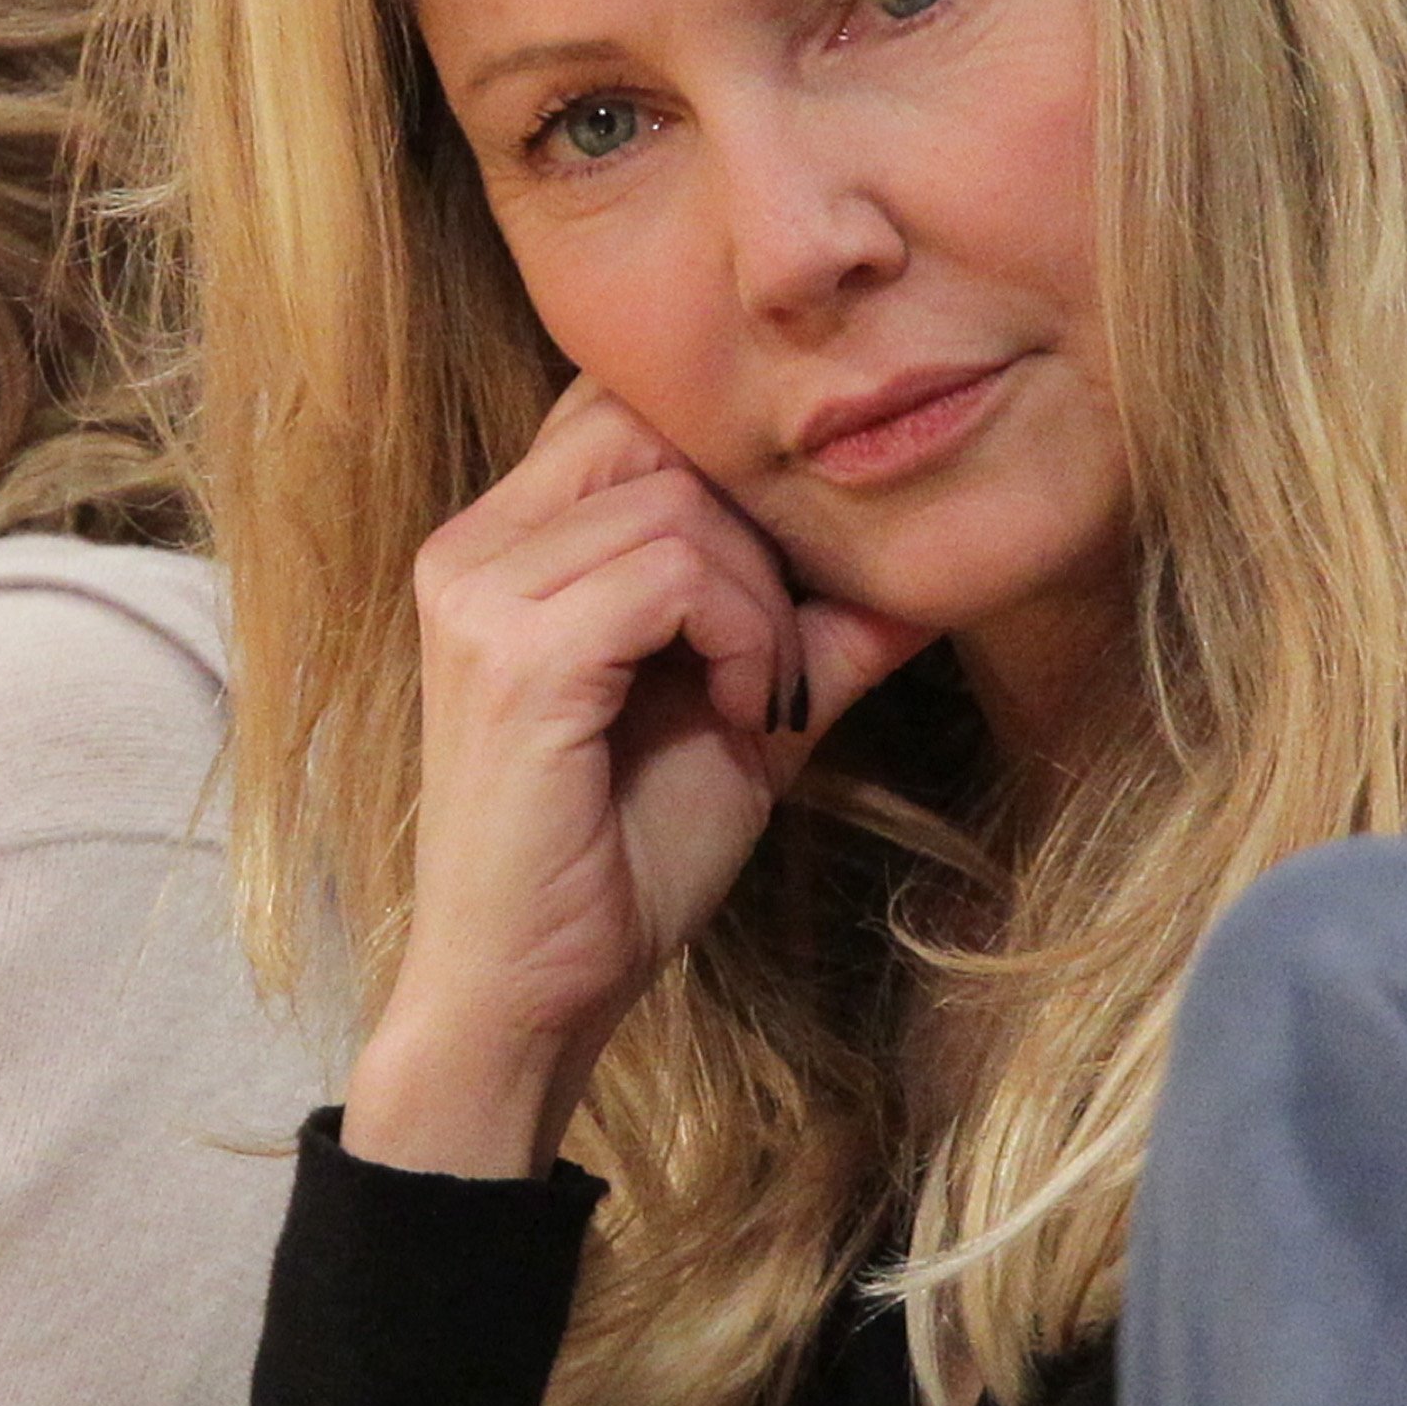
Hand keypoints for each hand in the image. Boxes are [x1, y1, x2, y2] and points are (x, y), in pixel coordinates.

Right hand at [342, 380, 927, 1176]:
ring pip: (680, 506)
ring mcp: (478, 595)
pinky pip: (670, 573)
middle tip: (779, 649)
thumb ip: (818, 624)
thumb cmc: (623, 858)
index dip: (730, 477)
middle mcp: (471, 547)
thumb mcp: (746, 709)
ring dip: (759, 602)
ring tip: (760, 696)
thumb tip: (936, 558)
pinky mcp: (512, 655)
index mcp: (502, 542)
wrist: (533, 997)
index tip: (778, 592)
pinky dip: (740, 635)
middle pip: (657, 432)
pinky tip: (741, 714)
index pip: (625, 408)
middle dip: (755, 530)